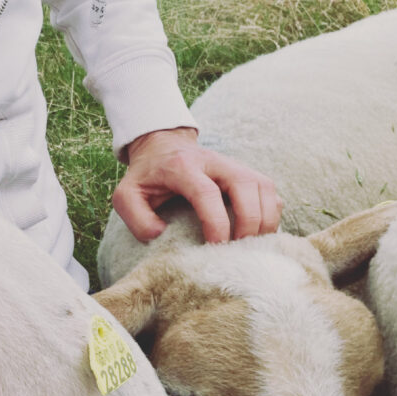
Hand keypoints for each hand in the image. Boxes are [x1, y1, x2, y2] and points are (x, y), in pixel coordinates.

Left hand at [113, 127, 281, 242]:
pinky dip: (271, 215)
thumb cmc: (146, 177)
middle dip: (248, 220)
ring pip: (264, 187)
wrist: (163, 147)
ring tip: (253, 245)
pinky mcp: (247, 172)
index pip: (206, 192)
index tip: (216, 246)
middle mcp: (214, 162)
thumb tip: (159, 235)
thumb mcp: (125, 194)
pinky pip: (270, 192)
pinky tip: (259, 234)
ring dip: (265, 219)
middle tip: (240, 249)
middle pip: (245, 185)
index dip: (216, 221)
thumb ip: (136, 216)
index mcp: (183, 166)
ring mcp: (234, 165)